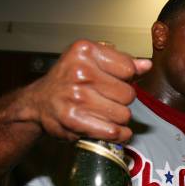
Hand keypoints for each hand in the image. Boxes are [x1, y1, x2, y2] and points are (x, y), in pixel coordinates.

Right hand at [21, 40, 151, 142]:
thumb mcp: (90, 61)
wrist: (38, 102)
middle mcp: (80, 72)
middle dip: (122, 100)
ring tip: (105, 114)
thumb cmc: (67, 80)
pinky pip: (113, 131)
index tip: (115, 82)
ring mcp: (76, 97)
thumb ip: (120, 62)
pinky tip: (112, 129)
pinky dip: (118, 134)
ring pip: (123, 114)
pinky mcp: (74, 120)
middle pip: (128, 94)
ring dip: (119, 118)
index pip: (128, 69)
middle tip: (107, 100)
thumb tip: (146, 66)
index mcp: (84, 51)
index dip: (126, 79)